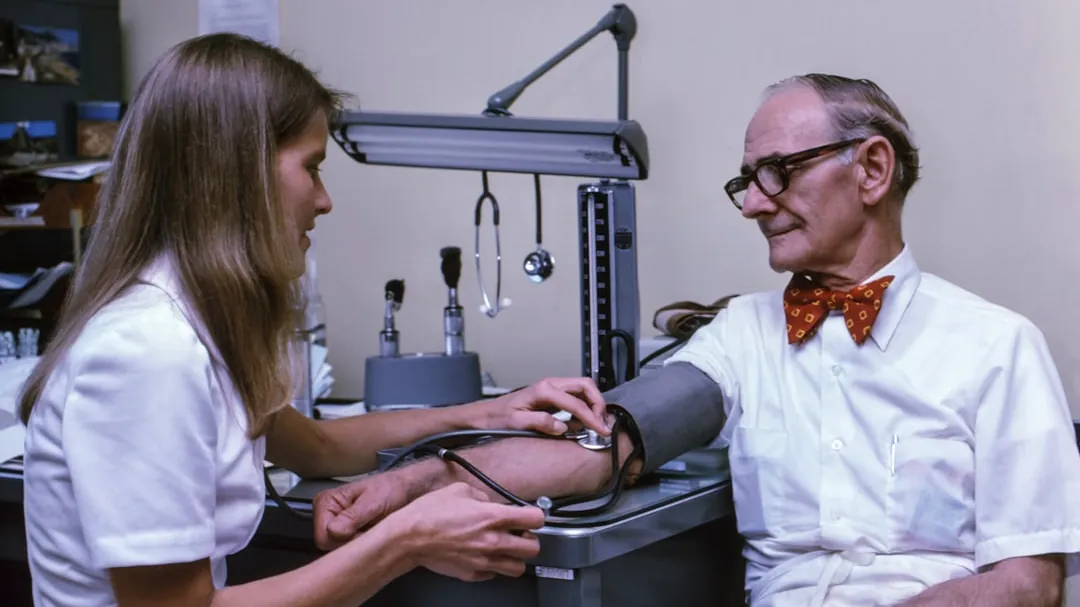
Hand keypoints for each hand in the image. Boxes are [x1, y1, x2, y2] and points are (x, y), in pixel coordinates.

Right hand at [313, 472, 412, 550]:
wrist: (404, 490)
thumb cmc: (390, 489)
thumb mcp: (374, 501)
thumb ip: (354, 516)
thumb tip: (333, 531)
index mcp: (326, 502)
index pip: (323, 537)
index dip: (344, 539)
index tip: (364, 531)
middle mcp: (326, 514)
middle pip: (329, 546)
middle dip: (351, 542)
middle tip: (371, 529)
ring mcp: (334, 525)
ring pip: (338, 550)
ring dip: (357, 544)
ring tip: (372, 529)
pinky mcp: (344, 533)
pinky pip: (347, 550)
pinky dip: (361, 545)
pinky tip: (370, 533)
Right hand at [386, 482, 544, 581]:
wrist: (408, 538)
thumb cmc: (429, 513)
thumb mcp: (459, 490)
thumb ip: (482, 495)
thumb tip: (491, 502)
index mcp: (492, 517)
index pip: (535, 519)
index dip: (535, 514)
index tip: (530, 514)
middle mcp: (492, 541)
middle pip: (533, 547)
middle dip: (529, 538)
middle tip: (519, 532)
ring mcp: (483, 561)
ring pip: (518, 568)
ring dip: (516, 557)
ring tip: (506, 547)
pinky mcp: (473, 574)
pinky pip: (495, 574)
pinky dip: (494, 566)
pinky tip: (485, 555)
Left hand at [473, 376, 609, 436]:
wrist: (485, 414)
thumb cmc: (498, 418)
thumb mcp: (516, 422)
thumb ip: (540, 423)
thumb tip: (562, 427)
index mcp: (544, 390)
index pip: (575, 402)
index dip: (591, 417)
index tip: (601, 430)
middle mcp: (550, 384)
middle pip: (585, 386)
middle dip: (598, 403)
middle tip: (602, 423)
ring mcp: (552, 388)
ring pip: (582, 389)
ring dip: (594, 403)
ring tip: (598, 423)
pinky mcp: (552, 395)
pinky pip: (575, 396)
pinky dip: (585, 405)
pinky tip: (586, 420)